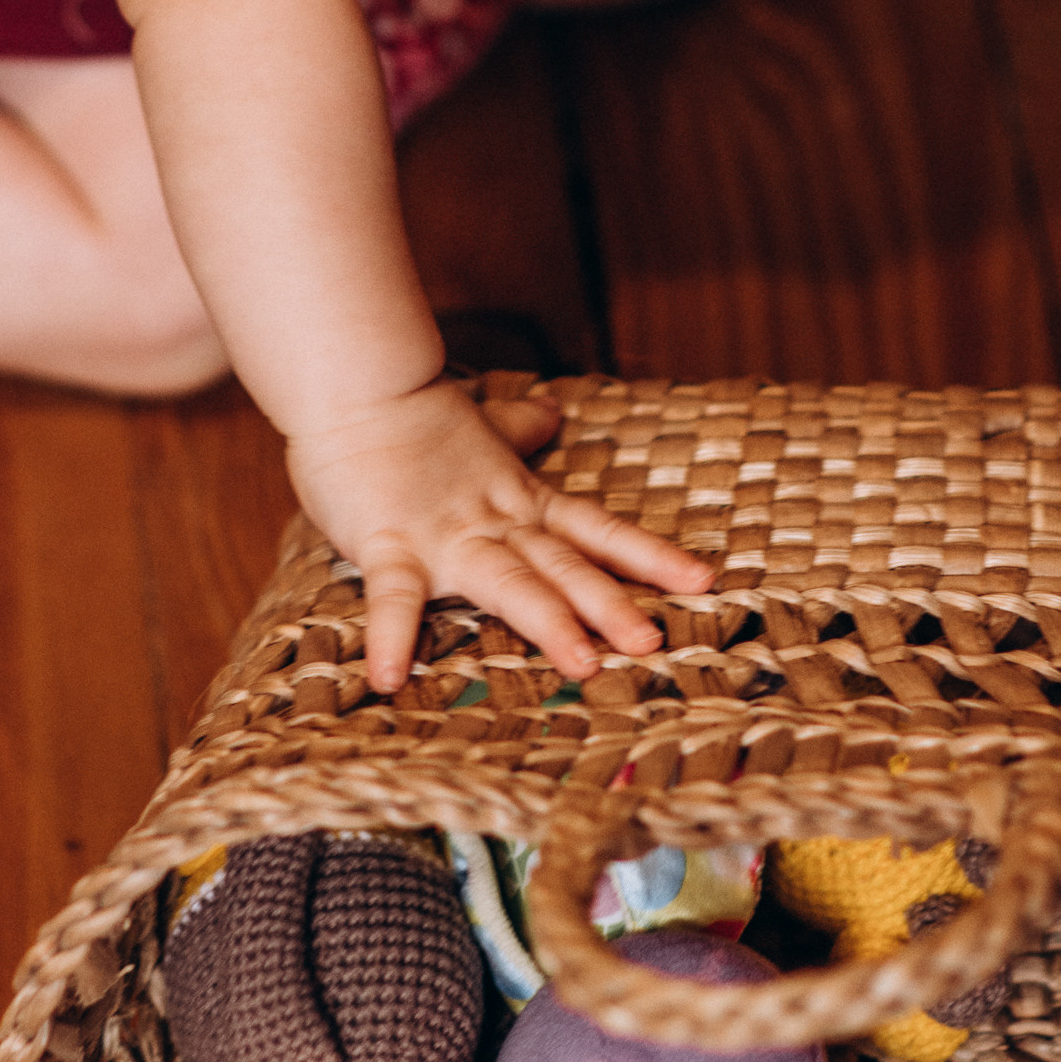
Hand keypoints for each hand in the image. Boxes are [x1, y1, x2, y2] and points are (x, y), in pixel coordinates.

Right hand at [286, 377, 713, 693]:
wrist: (358, 384)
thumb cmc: (413, 412)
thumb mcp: (479, 425)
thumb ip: (519, 427)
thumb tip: (553, 412)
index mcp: (520, 499)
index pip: (597, 529)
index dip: (649, 556)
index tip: (703, 581)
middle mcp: (496, 522)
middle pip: (565, 566)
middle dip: (610, 604)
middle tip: (655, 641)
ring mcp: (446, 535)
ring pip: (508, 582)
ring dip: (548, 622)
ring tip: (584, 665)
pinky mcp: (389, 543)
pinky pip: (393, 595)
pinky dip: (392, 635)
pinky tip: (388, 677)